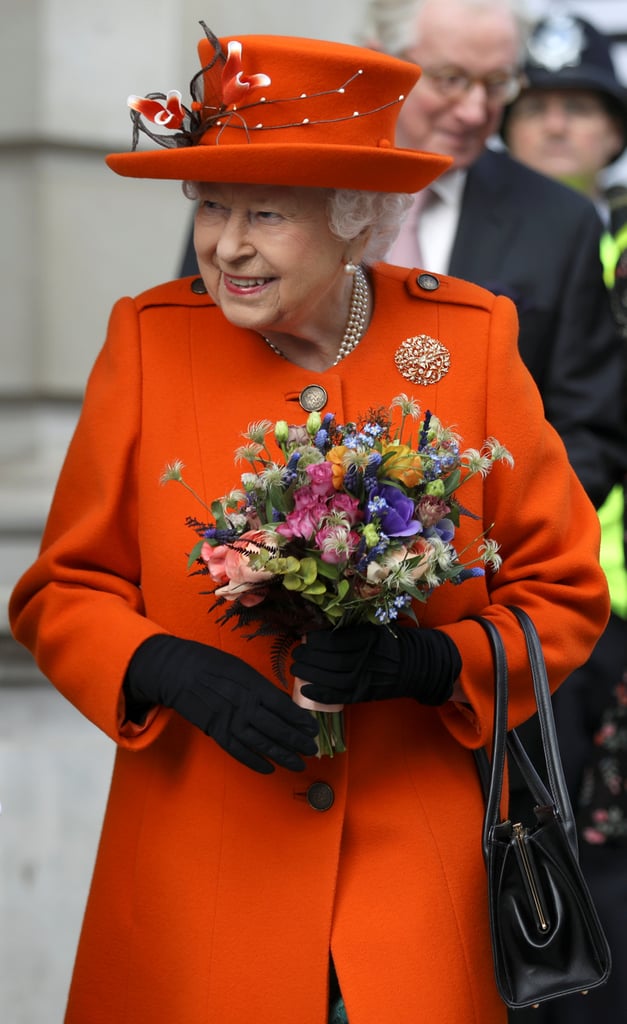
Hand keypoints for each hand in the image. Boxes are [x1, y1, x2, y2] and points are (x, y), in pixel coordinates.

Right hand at [125, 635, 318, 773]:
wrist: (178, 671)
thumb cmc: (212, 664)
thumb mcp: (242, 669)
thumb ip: (261, 688)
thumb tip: (282, 703)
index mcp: (253, 686)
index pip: (283, 707)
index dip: (300, 721)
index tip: (312, 729)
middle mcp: (245, 706)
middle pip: (276, 729)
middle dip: (297, 742)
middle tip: (312, 751)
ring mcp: (230, 721)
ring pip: (261, 744)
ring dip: (281, 756)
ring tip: (298, 763)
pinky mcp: (217, 732)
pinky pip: (238, 751)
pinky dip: (254, 762)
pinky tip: (269, 768)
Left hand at [291, 625, 460, 706]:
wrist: (415, 666)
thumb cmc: (391, 643)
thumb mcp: (376, 627)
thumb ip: (354, 625)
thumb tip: (322, 619)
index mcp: (368, 638)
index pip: (335, 640)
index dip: (315, 640)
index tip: (305, 637)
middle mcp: (366, 658)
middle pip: (329, 659)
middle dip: (307, 657)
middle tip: (296, 653)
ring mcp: (365, 678)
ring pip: (330, 677)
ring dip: (308, 674)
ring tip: (295, 669)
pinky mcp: (364, 694)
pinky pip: (339, 696)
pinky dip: (320, 694)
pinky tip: (305, 689)